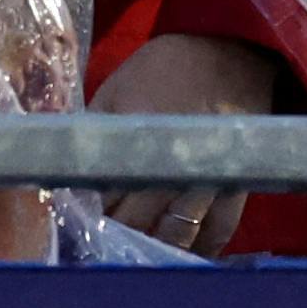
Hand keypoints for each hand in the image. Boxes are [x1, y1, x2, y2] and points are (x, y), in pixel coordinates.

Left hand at [90, 33, 280, 255]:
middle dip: (116, 236)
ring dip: (154, 249)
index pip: (105, 195)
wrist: (233, 52)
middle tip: (99, 245)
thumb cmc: (168, 68)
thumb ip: (95, 127)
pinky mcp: (237, 186)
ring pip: (176, 236)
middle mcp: (176, 168)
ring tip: (135, 255)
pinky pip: (218, 232)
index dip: (88, 212)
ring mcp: (209, 181)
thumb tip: (68, 167)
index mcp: (141, 140)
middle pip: (138, 223)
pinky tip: (181, 253)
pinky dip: (198, 249)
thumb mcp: (119, 86)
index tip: (76, 221)